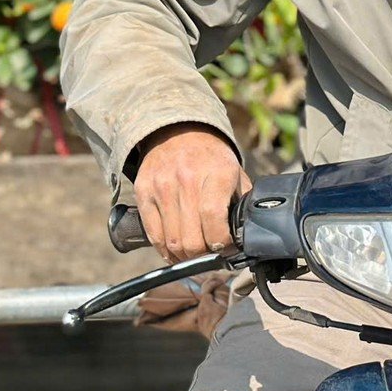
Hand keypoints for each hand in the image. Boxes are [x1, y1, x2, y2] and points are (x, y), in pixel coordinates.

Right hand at [133, 123, 250, 262]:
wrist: (179, 131)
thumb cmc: (212, 159)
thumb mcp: (236, 173)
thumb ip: (242, 204)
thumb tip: (248, 238)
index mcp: (216, 173)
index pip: (214, 219)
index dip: (222, 244)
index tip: (227, 249)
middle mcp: (186, 179)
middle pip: (192, 238)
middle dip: (204, 258)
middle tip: (212, 258)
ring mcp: (162, 186)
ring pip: (172, 242)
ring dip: (185, 259)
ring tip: (195, 259)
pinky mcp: (143, 192)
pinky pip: (153, 235)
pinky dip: (165, 252)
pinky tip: (176, 254)